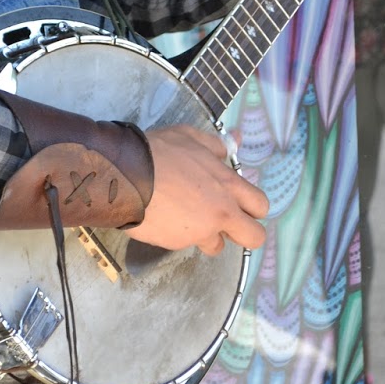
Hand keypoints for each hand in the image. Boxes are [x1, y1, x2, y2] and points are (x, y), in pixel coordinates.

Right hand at [125, 125, 267, 256]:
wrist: (124, 175)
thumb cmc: (158, 152)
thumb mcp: (189, 137)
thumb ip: (215, 145)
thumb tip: (235, 140)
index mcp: (228, 185)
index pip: (260, 206)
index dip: (252, 208)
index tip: (239, 205)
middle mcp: (221, 212)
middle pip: (253, 237)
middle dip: (243, 233)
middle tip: (225, 223)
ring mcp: (200, 231)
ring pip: (216, 245)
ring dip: (206, 236)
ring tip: (184, 219)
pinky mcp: (177, 244)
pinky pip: (185, 243)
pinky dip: (177, 234)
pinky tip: (162, 218)